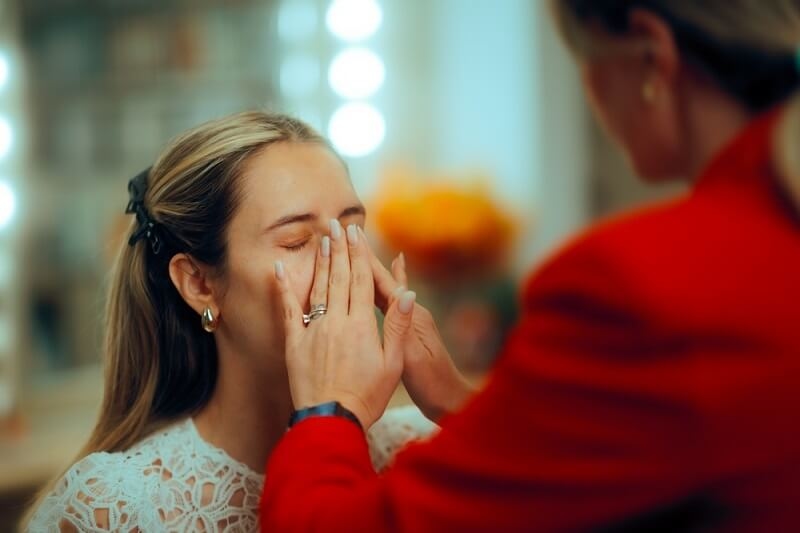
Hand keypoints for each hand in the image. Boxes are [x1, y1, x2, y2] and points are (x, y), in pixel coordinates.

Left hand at [274, 220, 414, 428]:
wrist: (331, 420)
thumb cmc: (367, 396)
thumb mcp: (393, 364)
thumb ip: (398, 327)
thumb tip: (408, 295)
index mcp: (361, 325)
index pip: (361, 281)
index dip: (359, 255)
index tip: (357, 234)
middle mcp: (336, 321)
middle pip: (338, 277)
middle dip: (339, 249)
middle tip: (337, 225)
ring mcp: (313, 330)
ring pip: (317, 288)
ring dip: (320, 261)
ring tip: (321, 239)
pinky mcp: (295, 343)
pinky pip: (288, 310)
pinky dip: (284, 287)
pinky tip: (279, 268)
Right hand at [366, 244, 474, 422]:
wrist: (449, 400)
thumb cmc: (431, 383)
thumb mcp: (412, 357)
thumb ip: (404, 326)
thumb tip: (403, 293)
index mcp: (410, 315)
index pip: (384, 282)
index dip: (366, 260)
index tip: (351, 237)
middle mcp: (410, 312)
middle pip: (382, 280)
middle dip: (364, 258)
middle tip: (348, 234)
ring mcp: (409, 321)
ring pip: (382, 290)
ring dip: (368, 271)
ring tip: (355, 250)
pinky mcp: (406, 332)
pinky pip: (386, 305)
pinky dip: (378, 292)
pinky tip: (380, 282)